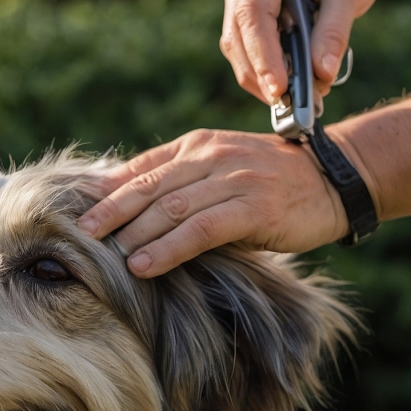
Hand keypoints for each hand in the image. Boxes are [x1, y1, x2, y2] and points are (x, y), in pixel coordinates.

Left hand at [77, 129, 350, 276]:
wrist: (336, 178)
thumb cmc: (272, 182)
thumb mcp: (222, 172)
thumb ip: (182, 184)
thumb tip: (130, 211)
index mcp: (198, 145)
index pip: (142, 167)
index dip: (107, 190)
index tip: (74, 210)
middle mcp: (211, 156)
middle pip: (148, 186)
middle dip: (109, 212)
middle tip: (76, 235)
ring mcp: (233, 179)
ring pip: (170, 208)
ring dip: (133, 234)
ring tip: (103, 255)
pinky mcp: (253, 207)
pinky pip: (200, 230)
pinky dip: (167, 248)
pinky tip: (144, 265)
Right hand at [221, 0, 385, 102]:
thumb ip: (335, 31)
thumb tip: (321, 76)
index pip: (253, 9)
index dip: (262, 53)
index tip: (279, 88)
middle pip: (238, 29)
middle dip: (260, 72)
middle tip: (288, 104)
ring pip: (234, 41)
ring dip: (258, 75)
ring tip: (290, 97)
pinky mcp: (240, 1)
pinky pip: (242, 42)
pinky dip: (261, 66)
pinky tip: (283, 82)